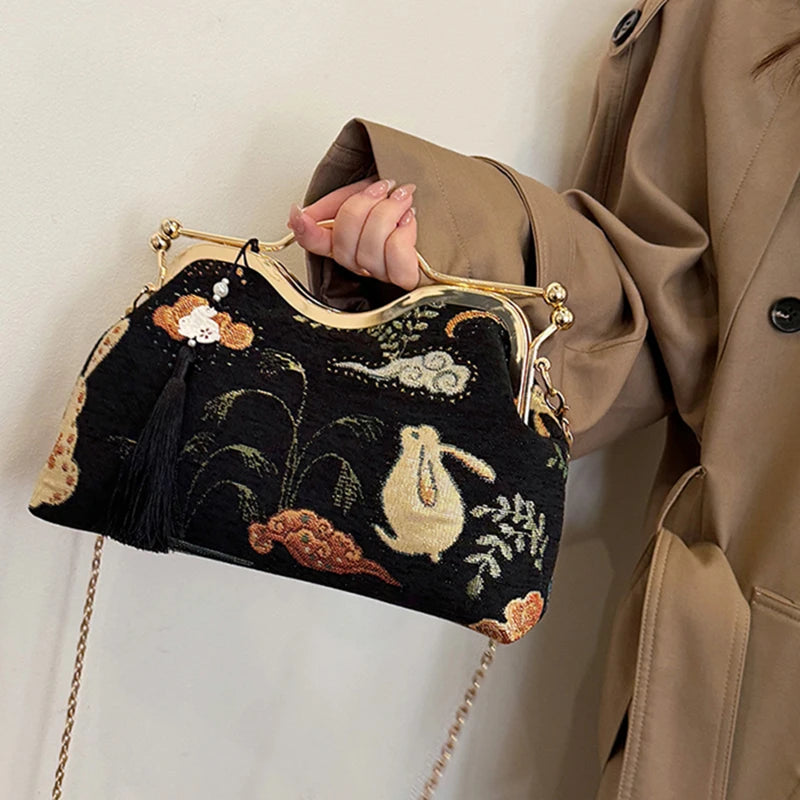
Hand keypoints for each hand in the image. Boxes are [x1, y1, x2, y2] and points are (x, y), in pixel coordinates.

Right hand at [286, 176, 420, 290]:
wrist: (443, 201)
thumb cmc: (406, 199)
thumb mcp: (367, 190)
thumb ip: (337, 201)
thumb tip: (306, 214)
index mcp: (347, 240)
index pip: (315, 242)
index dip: (303, 231)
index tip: (299, 214)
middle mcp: (362, 261)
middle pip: (344, 243)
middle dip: (363, 207)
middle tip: (383, 187)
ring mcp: (383, 272)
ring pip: (369, 250)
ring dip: (387, 214)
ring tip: (403, 197)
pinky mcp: (407, 277)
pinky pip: (395, 262)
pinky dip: (402, 235)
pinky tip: (410, 220)